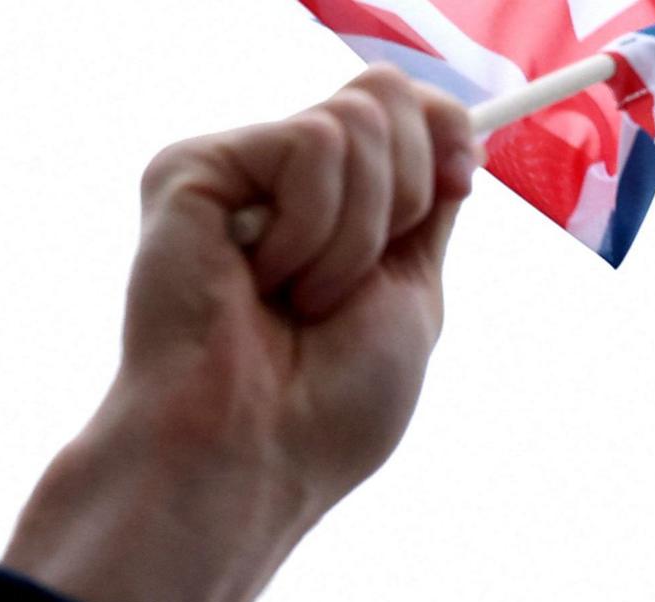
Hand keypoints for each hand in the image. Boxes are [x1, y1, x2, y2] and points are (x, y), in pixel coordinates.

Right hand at [1, 69, 476, 601]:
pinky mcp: (193, 168)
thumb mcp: (411, 294)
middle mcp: (279, 180)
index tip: (461, 180)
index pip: (405, 109)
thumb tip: (457, 132)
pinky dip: (315, 229)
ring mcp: (236, 171)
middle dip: (403, 195)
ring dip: (356, 236)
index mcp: (332, 208)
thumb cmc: (326, 408)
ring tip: (300, 300)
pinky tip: (263, 283)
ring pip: (355, 121)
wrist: (252, 454)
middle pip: (384, 95)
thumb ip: (428, 206)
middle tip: (349, 284)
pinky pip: (309, 144)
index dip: (446, 128)